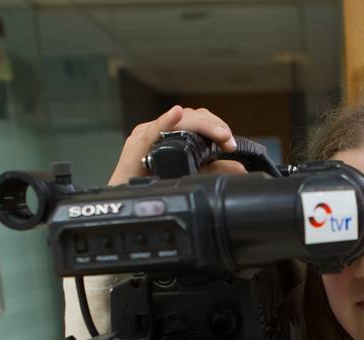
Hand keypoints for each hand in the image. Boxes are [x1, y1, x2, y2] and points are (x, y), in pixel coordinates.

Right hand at [109, 106, 247, 185]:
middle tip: (227, 140)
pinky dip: (165, 122)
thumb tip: (239, 168)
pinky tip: (176, 114)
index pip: (198, 118)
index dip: (216, 126)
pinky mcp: (136, 144)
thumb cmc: (151, 185)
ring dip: (200, 124)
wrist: (124, 200)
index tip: (230, 142)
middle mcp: (159, 129)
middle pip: (191, 116)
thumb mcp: (190, 175)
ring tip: (218, 133)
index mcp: (172, 133)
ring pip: (178, 120)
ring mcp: (147, 134)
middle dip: (212, 126)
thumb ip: (213, 170)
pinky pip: (152, 132)